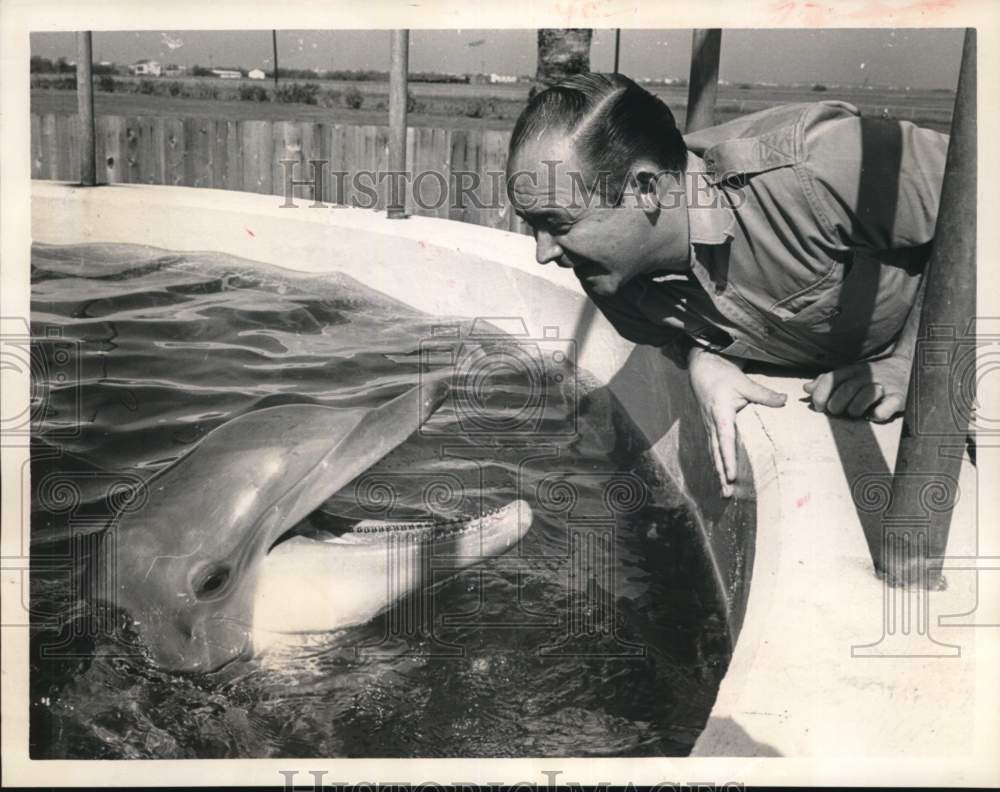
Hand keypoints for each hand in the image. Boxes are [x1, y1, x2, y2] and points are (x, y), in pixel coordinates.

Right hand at [688, 348, 786, 496]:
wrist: (702, 369)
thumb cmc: (722, 376)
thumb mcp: (744, 382)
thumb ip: (763, 394)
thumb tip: (784, 400)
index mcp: (721, 416)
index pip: (725, 442)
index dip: (728, 460)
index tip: (732, 476)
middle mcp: (713, 425)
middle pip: (716, 454)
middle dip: (722, 475)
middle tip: (727, 494)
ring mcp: (709, 427)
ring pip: (713, 454)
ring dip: (718, 473)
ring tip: (724, 492)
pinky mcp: (710, 427)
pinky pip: (713, 448)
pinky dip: (717, 463)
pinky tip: (721, 474)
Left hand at [802, 354, 911, 421]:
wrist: (907, 368)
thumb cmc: (871, 377)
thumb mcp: (848, 375)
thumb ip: (827, 382)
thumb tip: (807, 388)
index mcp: (851, 371)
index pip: (830, 379)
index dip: (820, 395)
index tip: (819, 407)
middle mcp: (866, 376)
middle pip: (844, 390)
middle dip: (836, 405)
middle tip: (837, 412)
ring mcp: (884, 387)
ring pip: (863, 398)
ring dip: (854, 409)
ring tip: (855, 413)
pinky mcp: (899, 398)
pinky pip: (885, 409)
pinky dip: (877, 414)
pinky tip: (874, 414)